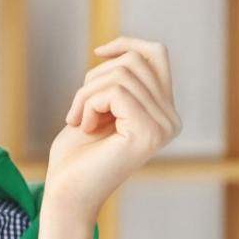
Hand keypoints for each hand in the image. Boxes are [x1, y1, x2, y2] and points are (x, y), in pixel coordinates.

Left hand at [46, 36, 182, 219]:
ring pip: (122, 74)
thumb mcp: (98, 106)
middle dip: (95, 77)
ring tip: (79, 119)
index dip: (126, 44)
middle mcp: (171, 119)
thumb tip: (122, 49)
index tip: (98, 53)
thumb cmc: (76, 154)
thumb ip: (118, 80)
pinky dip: (88, 103)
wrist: (66, 193)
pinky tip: (84, 126)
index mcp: (164, 112)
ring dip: (86, 93)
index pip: (157, 54)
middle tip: (78, 110)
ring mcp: (163, 126)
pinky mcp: (147, 133)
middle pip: (135, 61)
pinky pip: (115, 91)